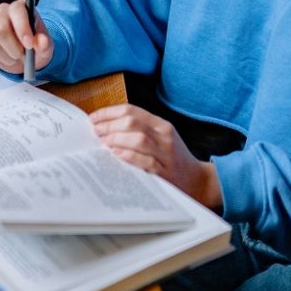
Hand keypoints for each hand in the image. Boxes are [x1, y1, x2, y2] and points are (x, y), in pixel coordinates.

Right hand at [0, 0, 52, 74]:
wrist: (24, 53)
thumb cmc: (34, 44)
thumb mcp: (44, 45)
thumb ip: (44, 43)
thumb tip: (42, 42)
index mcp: (19, 7)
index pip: (17, 10)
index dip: (22, 28)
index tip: (29, 44)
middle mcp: (2, 12)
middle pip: (0, 29)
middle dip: (13, 47)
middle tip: (22, 55)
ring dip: (7, 57)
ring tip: (15, 57)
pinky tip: (5, 58)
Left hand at [90, 104, 222, 209]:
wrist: (197, 180)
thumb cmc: (172, 158)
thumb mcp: (160, 138)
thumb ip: (139, 130)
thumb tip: (106, 127)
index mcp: (161, 124)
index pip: (132, 110)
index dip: (109, 112)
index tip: (93, 118)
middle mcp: (164, 136)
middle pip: (133, 122)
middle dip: (109, 125)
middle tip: (95, 131)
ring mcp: (165, 154)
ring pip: (138, 138)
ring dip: (116, 139)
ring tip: (103, 142)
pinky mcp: (165, 172)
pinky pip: (145, 161)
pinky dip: (129, 156)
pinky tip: (116, 154)